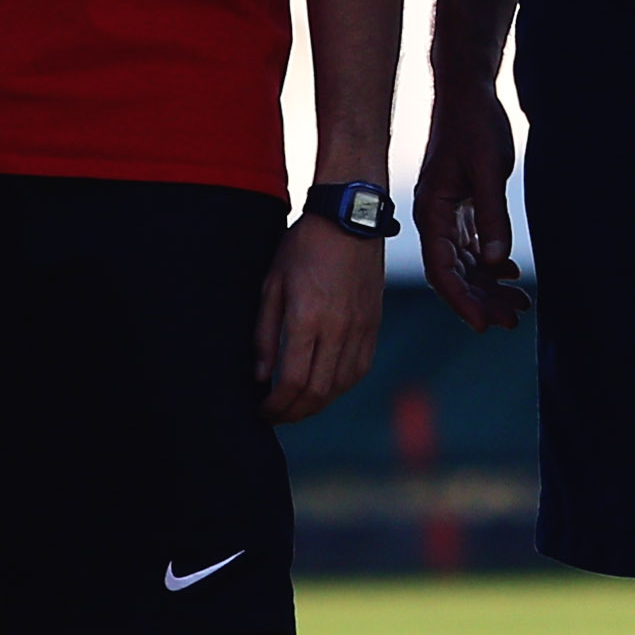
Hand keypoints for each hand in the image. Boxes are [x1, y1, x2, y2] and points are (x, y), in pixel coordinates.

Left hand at [255, 217, 382, 423]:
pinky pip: (358, 369)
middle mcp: (338, 329)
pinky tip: (324, 387)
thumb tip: (261, 376)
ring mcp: (360, 329)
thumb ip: (265, 334)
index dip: (276, 405)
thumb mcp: (272, 284)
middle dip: (293, 411)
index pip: (293, 381)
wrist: (349, 219)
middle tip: (276, 415)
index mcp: (308, 318)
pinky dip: (339, 387)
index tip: (262, 409)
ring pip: (340, 386)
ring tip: (296, 405)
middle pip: (318, 392)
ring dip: (317, 404)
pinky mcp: (373, 325)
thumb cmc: (304, 247)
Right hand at [412, 83, 528, 331]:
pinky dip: (489, 264)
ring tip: (519, 305)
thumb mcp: (488, 169)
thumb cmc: (475, 125)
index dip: (463, 302)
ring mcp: (447, 214)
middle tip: (513, 320)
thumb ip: (493, 216)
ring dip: (488, 286)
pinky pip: (472, 246)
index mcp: (433, 213)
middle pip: (454, 274)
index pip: (442, 271)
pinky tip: (510, 273)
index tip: (485, 326)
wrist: (467, 92)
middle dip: (481, 301)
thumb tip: (496, 262)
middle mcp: (435, 219)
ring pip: (465, 263)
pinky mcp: (461, 207)